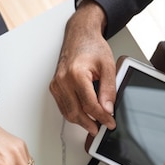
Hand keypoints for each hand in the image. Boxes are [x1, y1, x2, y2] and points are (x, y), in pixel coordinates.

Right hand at [50, 0, 115, 135]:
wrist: (79, 36)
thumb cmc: (92, 47)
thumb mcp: (108, 66)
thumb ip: (108, 90)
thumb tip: (108, 109)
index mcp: (76, 74)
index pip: (89, 105)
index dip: (101, 117)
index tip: (109, 122)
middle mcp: (63, 80)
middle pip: (76, 113)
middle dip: (89, 124)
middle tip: (100, 128)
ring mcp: (56, 85)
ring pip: (68, 113)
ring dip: (81, 121)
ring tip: (93, 124)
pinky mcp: (54, 87)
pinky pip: (63, 107)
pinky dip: (73, 114)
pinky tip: (84, 116)